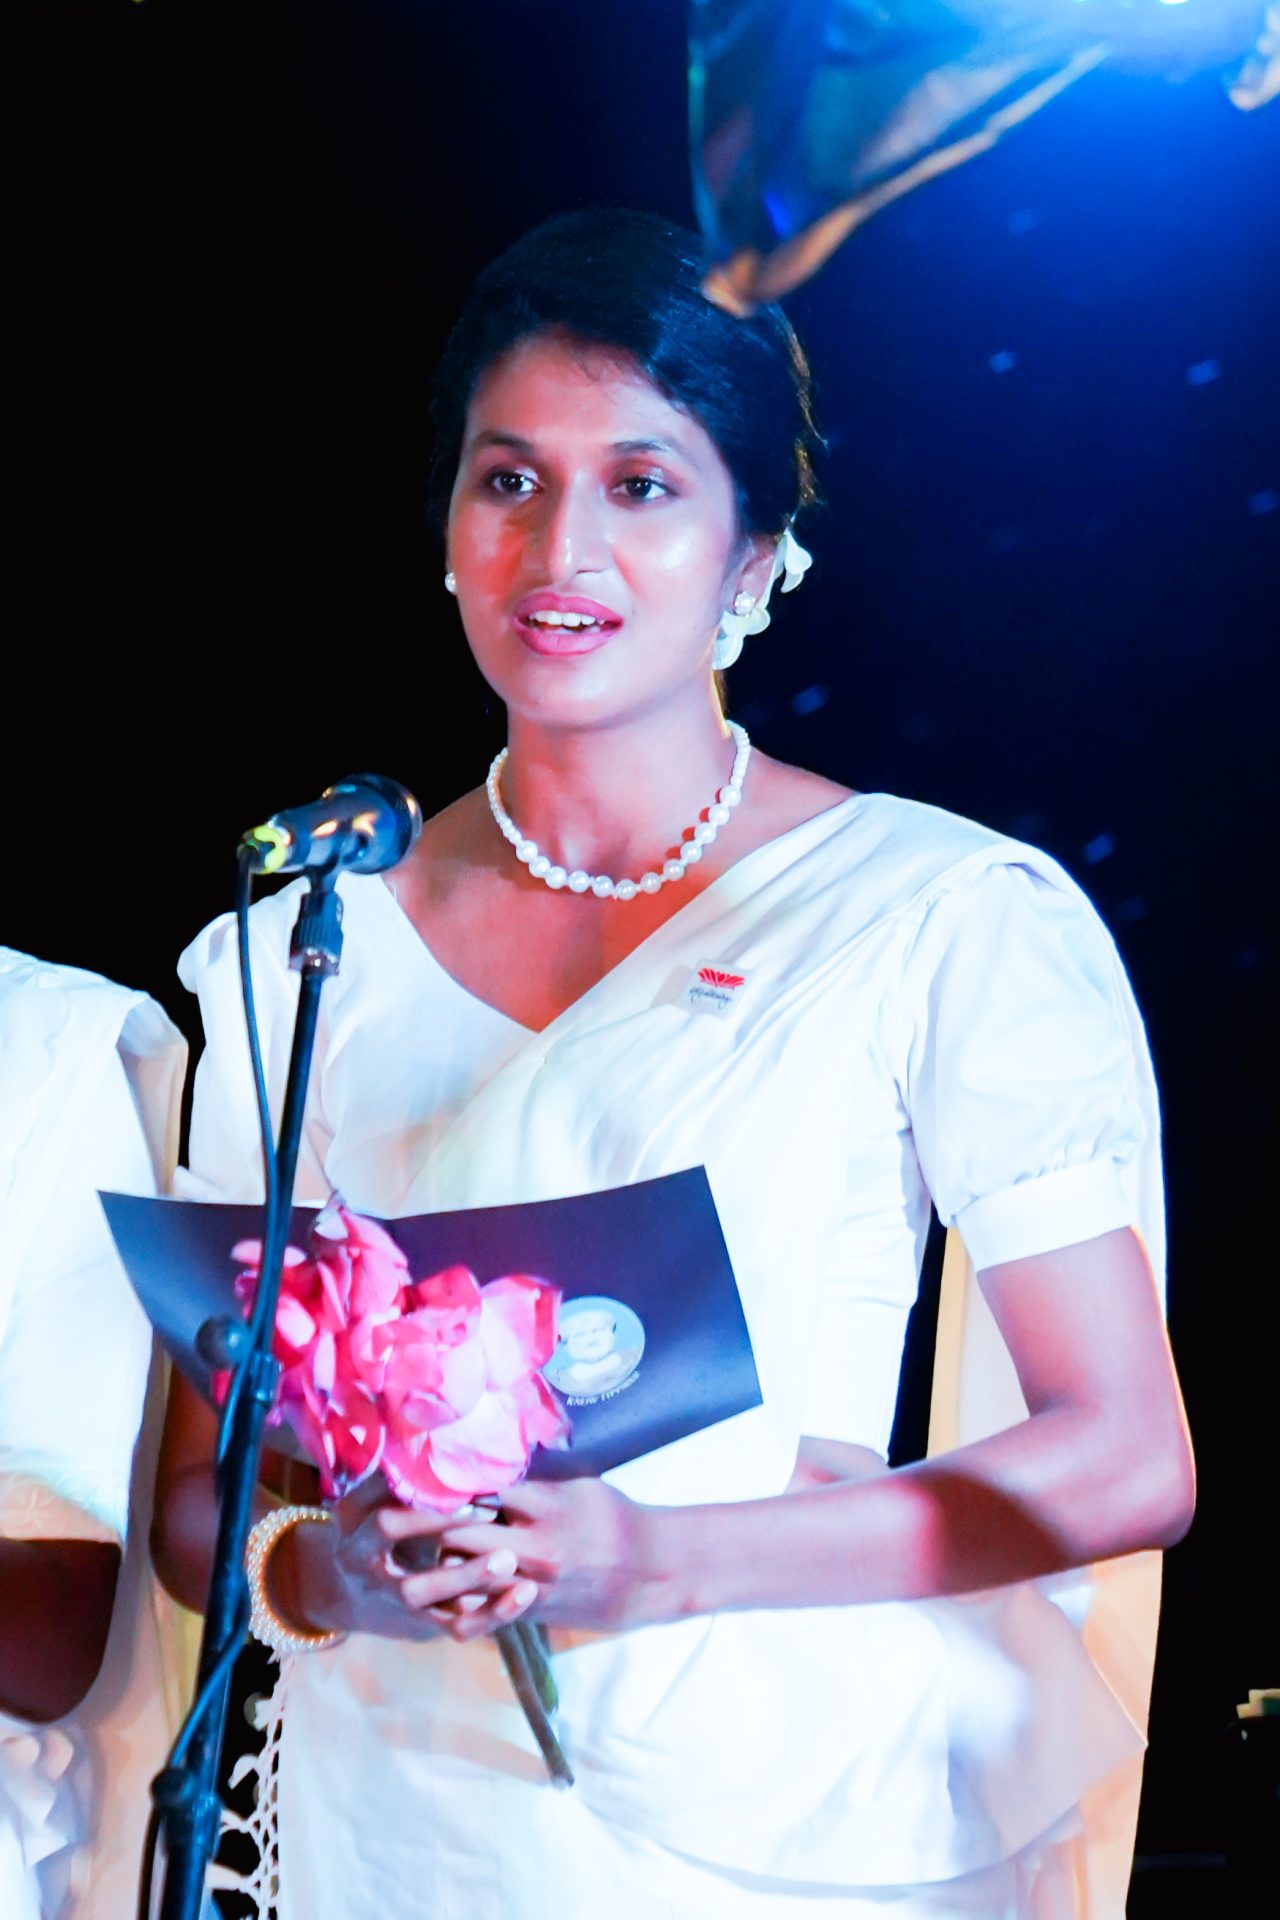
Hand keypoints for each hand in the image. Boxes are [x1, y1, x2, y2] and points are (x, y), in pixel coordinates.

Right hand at [271, 1479, 533, 1642]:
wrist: (361, 1593)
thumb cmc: (386, 1526)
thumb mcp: (381, 1498)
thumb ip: (409, 1473)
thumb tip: (446, 1425)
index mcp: (352, 1515)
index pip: (377, 1487)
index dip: (417, 1479)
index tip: (459, 1471)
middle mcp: (360, 1555)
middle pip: (390, 1529)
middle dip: (436, 1518)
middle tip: (487, 1508)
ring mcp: (388, 1593)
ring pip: (419, 1590)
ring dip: (465, 1574)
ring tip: (507, 1558)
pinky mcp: (421, 1624)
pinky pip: (456, 1625)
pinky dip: (492, 1613)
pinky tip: (525, 1594)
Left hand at [382, 1477, 662, 1640]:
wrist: (648, 1573)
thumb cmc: (614, 1519)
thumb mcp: (578, 1487)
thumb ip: (533, 1481)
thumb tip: (491, 1462)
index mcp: (546, 1507)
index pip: (483, 1488)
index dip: (450, 1478)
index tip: (423, 1465)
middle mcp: (533, 1546)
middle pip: (461, 1530)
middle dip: (432, 1517)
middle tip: (403, 1501)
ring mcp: (529, 1583)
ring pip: (462, 1570)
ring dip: (441, 1553)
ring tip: (418, 1538)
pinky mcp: (528, 1610)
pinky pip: (478, 1602)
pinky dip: (459, 1587)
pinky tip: (445, 1574)